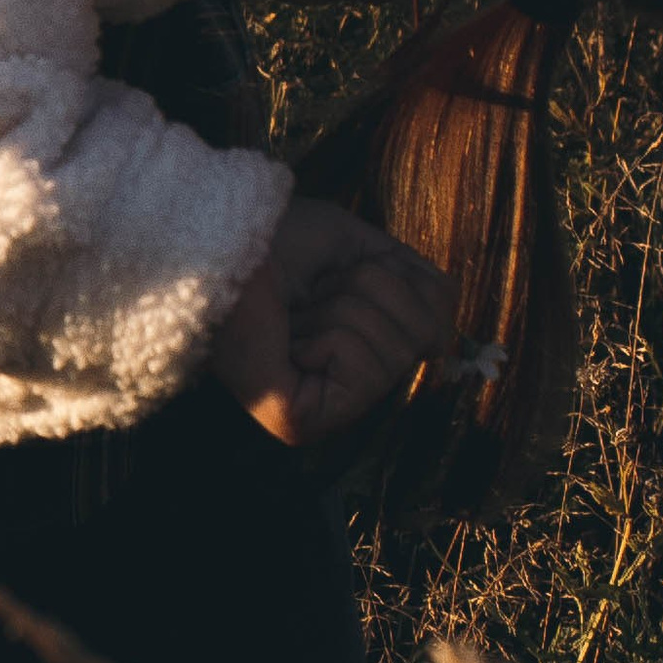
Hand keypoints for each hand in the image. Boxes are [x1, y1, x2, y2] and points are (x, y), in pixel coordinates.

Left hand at [210, 196, 454, 448]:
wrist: (217, 239)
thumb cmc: (274, 241)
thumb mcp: (361, 249)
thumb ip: (415, 285)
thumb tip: (446, 331)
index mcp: (362, 352)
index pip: (438, 320)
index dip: (397, 279)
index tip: (340, 271)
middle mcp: (346, 390)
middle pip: (422, 336)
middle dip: (368, 293)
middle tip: (311, 293)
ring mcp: (324, 413)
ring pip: (394, 351)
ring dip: (341, 309)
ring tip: (293, 315)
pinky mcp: (302, 423)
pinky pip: (363, 370)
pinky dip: (331, 334)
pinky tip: (290, 339)